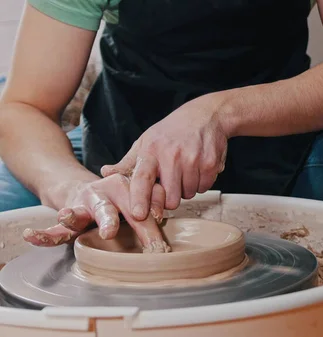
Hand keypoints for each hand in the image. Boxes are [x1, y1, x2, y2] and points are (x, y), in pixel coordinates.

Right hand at [23, 174, 169, 252]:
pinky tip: (32, 236)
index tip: (158, 232)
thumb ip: (153, 202)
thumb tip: (163, 216)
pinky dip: (44, 234)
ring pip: (78, 213)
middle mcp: (103, 193)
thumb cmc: (123, 198)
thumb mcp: (140, 196)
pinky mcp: (68, 216)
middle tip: (110, 231)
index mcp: (126, 186)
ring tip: (67, 216)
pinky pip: (56, 228)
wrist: (91, 189)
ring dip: (74, 216)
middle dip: (109, 218)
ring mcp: (84, 205)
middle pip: (109, 207)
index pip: (140, 205)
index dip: (149, 217)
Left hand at [100, 95, 227, 220]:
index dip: (140, 198)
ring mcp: (193, 159)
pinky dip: (201, 182)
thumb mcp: (146, 141)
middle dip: (171, 198)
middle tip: (171, 182)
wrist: (206, 115)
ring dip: (186, 188)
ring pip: (189, 194)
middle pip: (171, 199)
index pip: (142, 178)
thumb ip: (127, 162)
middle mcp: (172, 155)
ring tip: (185, 170)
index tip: (138, 214)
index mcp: (151, 150)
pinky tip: (198, 167)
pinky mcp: (211, 163)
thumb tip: (105, 172)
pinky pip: (204, 187)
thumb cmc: (172, 131)